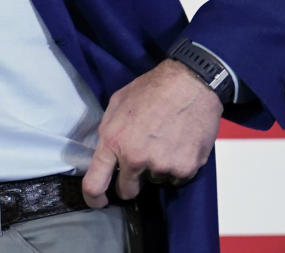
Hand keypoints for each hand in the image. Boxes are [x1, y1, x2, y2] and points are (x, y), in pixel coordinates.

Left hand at [81, 59, 221, 206]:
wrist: (191, 83)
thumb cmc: (152, 89)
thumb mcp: (118, 102)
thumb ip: (109, 131)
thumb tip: (105, 152)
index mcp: (114, 141)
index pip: (95, 183)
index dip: (94, 198)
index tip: (99, 201)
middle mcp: (136, 158)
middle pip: (127, 191)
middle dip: (130, 183)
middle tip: (139, 163)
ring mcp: (162, 165)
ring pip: (154, 181)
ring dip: (156, 168)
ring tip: (164, 141)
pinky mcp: (185, 168)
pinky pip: (175, 178)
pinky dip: (176, 166)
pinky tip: (178, 144)